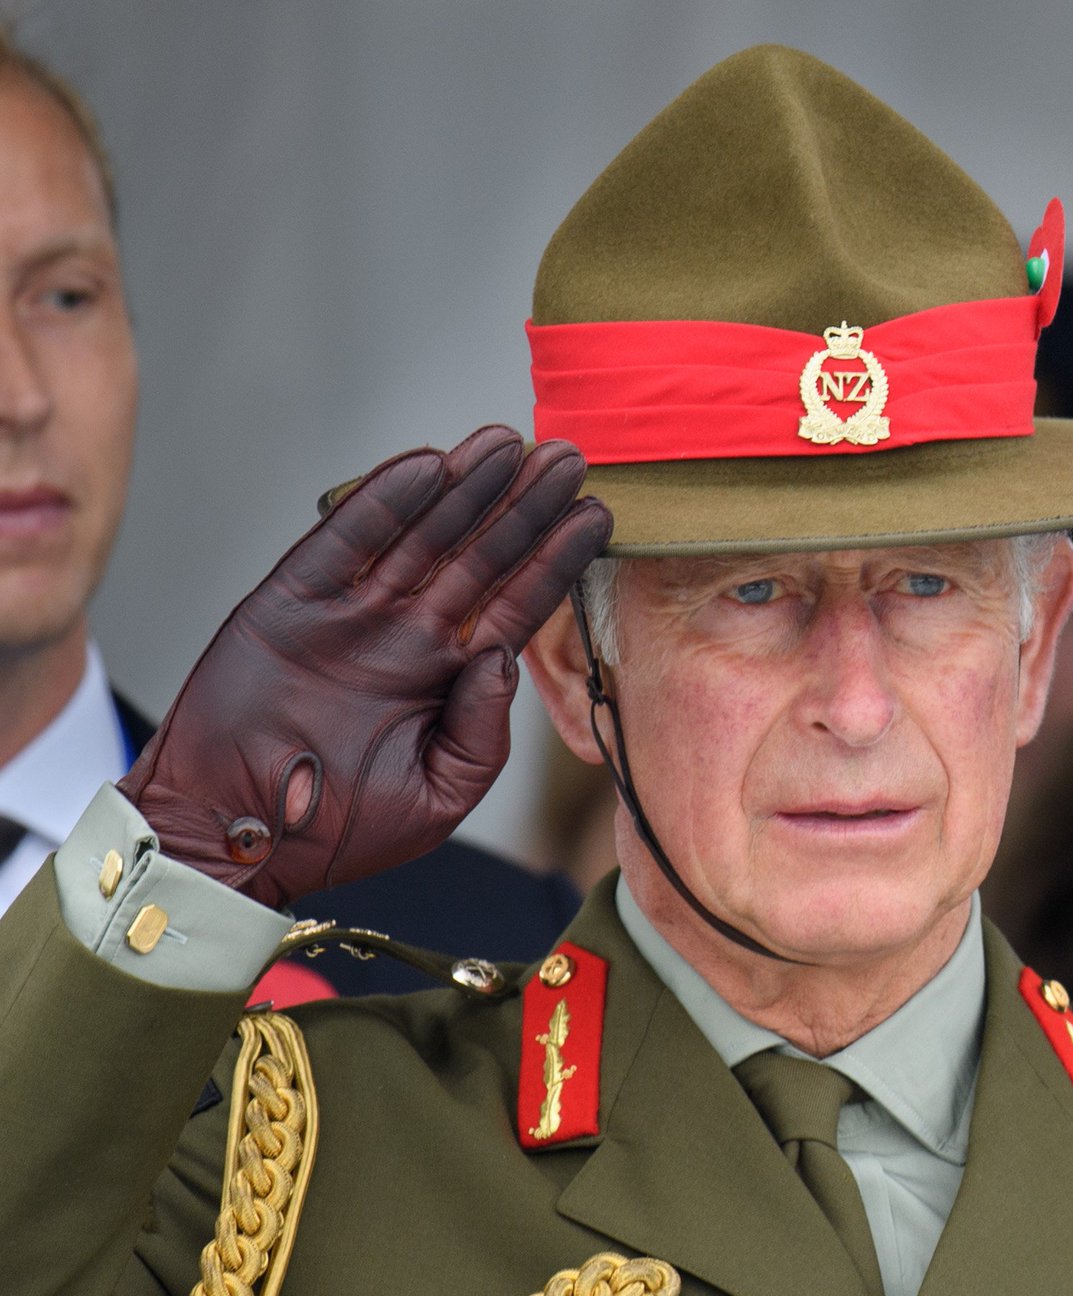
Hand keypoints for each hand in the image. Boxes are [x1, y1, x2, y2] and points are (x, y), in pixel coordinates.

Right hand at [120, 427, 610, 906]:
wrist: (236, 834)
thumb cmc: (336, 830)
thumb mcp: (437, 798)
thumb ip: (483, 733)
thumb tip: (506, 658)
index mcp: (446, 682)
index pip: (514, 608)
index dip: (553, 562)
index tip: (595, 518)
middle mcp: (406, 638)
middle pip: (478, 558)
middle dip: (523, 508)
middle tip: (568, 458)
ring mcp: (352, 613)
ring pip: (422, 535)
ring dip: (466, 488)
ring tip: (511, 444)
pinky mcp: (294, 598)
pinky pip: (347, 538)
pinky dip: (387, 501)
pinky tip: (433, 466)